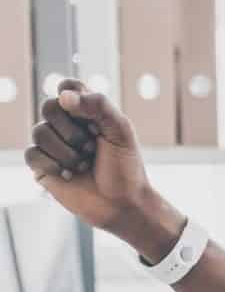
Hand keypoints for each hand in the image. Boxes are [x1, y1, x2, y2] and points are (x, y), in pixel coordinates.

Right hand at [23, 78, 176, 254]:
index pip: (68, 87)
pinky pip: (32, 154)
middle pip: (49, 107)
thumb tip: (63, 96)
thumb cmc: (125, 168)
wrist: (122, 205)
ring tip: (84, 165)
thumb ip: (98, 105)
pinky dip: (54, 165)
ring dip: (67, 152)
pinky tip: (70, 175)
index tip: (92, 118)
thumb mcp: (121, 131)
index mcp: (87, 112)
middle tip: (92, 148)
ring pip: (39, 132)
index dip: (75, 96)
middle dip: (74, 132)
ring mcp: (52, 144)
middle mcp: (66, 125)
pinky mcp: (42, 165)